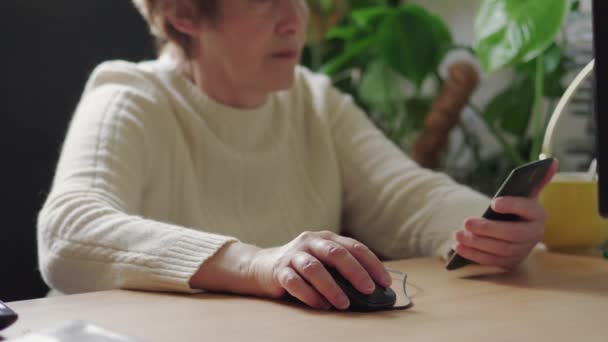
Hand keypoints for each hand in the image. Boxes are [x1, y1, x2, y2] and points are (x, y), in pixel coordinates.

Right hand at [248, 231, 391, 309]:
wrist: (260, 266)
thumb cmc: (300, 266)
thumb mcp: (322, 261)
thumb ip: (341, 269)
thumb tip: (371, 290)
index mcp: (325, 238)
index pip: (354, 247)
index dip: (372, 264)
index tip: (385, 282)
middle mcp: (310, 242)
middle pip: (336, 253)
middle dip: (355, 272)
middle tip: (368, 290)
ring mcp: (293, 255)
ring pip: (314, 268)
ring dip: (332, 287)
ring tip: (344, 304)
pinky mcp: (279, 271)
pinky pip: (295, 283)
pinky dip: (310, 295)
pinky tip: (321, 306)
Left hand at [453, 160, 557, 268]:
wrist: (515, 228)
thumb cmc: (517, 207)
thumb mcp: (525, 193)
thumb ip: (536, 180)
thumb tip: (552, 161)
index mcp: (539, 215)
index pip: (529, 210)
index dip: (512, 206)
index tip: (494, 202)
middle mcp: (534, 235)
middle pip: (512, 234)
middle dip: (488, 229)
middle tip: (466, 222)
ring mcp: (522, 251)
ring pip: (499, 249)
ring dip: (477, 243)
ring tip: (458, 233)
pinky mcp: (508, 262)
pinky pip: (490, 261)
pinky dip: (473, 254)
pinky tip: (458, 246)